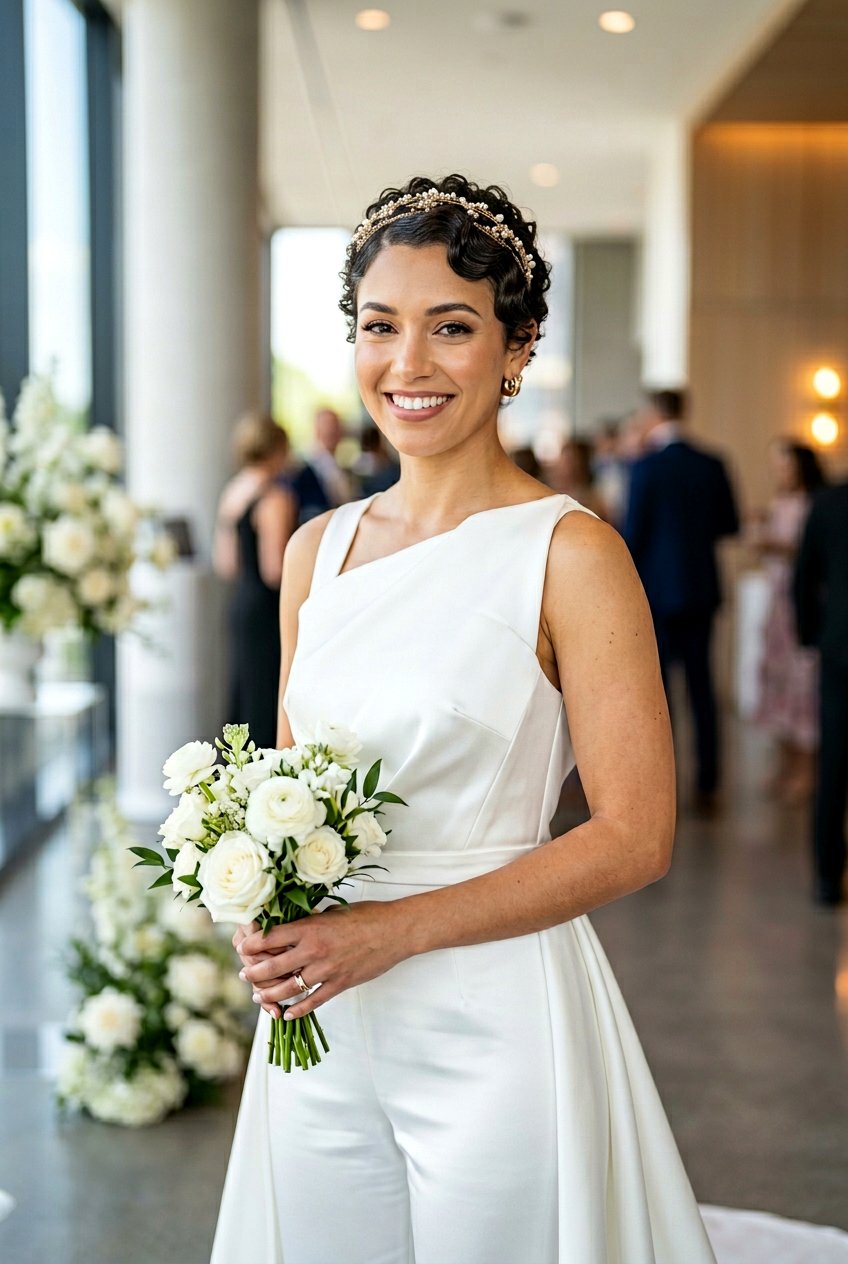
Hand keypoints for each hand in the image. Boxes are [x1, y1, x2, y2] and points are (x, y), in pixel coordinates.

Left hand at [236, 900, 409, 1020]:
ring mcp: (327, 970)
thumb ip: (312, 921)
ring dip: (269, 993)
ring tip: (258, 995)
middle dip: (254, 972)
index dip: (252, 944)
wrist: (396, 931)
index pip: (270, 938)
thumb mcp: (334, 912)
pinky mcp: (340, 984)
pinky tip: (287, 1014)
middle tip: (244, 973)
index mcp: (311, 928)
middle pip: (273, 966)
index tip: (242, 947)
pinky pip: (313, 1002)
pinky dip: (298, 1010)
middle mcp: (314, 950)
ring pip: (289, 988)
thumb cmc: (367, 915)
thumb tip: (294, 924)